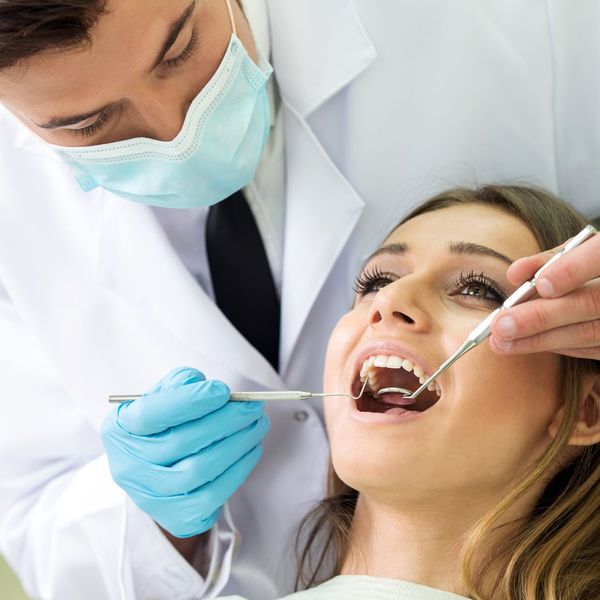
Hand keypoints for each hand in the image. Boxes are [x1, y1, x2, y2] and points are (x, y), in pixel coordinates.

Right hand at [101, 367, 268, 536]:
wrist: (157, 474)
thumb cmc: (163, 426)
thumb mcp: (162, 398)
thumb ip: (179, 385)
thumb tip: (203, 385)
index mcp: (120, 429)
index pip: (152, 413)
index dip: (190, 400)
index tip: (223, 390)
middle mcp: (129, 467)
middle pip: (182, 442)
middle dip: (226, 421)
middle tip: (253, 407)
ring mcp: (150, 497)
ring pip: (201, 470)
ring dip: (238, 444)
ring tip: (258, 424)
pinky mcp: (176, 518)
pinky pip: (214, 496)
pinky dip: (239, 469)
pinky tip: (251, 449)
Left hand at [490, 232, 599, 358]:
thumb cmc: (598, 261)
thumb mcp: (582, 248)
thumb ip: (550, 259)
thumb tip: (514, 275)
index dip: (572, 271)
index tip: (540, 284)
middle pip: (592, 303)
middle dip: (541, 317)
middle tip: (500, 326)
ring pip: (590, 332)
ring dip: (540, 340)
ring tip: (502, 342)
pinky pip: (592, 348)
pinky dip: (557, 345)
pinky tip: (528, 344)